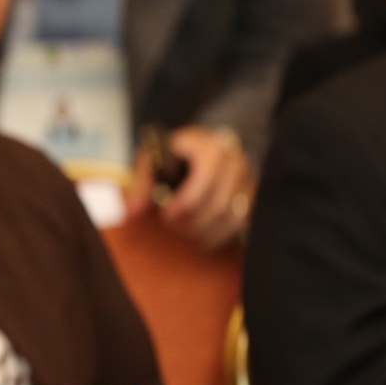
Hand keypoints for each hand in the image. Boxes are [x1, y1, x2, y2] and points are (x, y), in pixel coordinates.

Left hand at [126, 124, 253, 250]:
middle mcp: (235, 160)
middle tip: (172, 227)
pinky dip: (221, 236)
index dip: (184, 205)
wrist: (200, 146)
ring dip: (206, 232)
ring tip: (185, 232)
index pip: (204, 182)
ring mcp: (248, 177)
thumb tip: (132, 212)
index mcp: (210, 147)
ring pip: (232, 217)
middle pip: (218, 205)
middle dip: (192, 223)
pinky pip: (243, 223)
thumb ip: (141, 183)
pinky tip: (202, 237)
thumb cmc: (172, 155)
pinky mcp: (253, 194)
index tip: (166, 215)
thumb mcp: (152, 160)